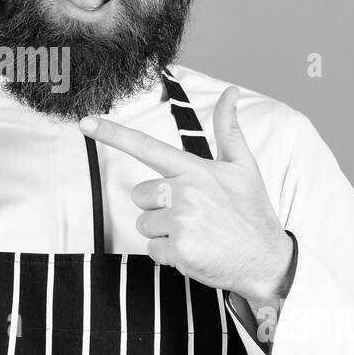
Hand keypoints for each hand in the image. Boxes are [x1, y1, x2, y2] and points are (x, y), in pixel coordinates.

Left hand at [79, 86, 292, 311]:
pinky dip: (169, 255)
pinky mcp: (179, 250)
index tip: (85, 122)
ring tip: (196, 234)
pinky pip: (152, 250)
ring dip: (164, 232)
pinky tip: (196, 251)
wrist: (268, 261)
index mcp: (195, 170)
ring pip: (144, 224)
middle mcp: (185, 193)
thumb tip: (231, 92)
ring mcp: (181, 222)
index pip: (147, 146)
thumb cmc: (252, 213)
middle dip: (158, 206)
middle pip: (140, 195)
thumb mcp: (243, 167)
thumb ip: (229, 129)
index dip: (112, 133)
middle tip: (192, 215)